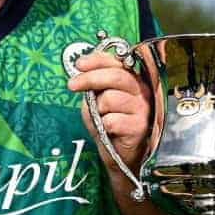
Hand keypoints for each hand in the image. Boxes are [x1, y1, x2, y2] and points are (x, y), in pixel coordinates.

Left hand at [67, 51, 151, 170]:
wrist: (119, 154)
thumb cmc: (109, 124)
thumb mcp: (97, 99)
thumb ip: (95, 85)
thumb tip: (82, 70)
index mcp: (132, 80)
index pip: (116, 62)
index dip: (96, 61)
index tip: (79, 64)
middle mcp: (141, 91)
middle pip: (116, 76)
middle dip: (90, 79)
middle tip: (72, 85)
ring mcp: (142, 108)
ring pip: (111, 99)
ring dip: (99, 109)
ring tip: (102, 117)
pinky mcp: (139, 126)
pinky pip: (112, 120)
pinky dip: (104, 125)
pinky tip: (109, 129)